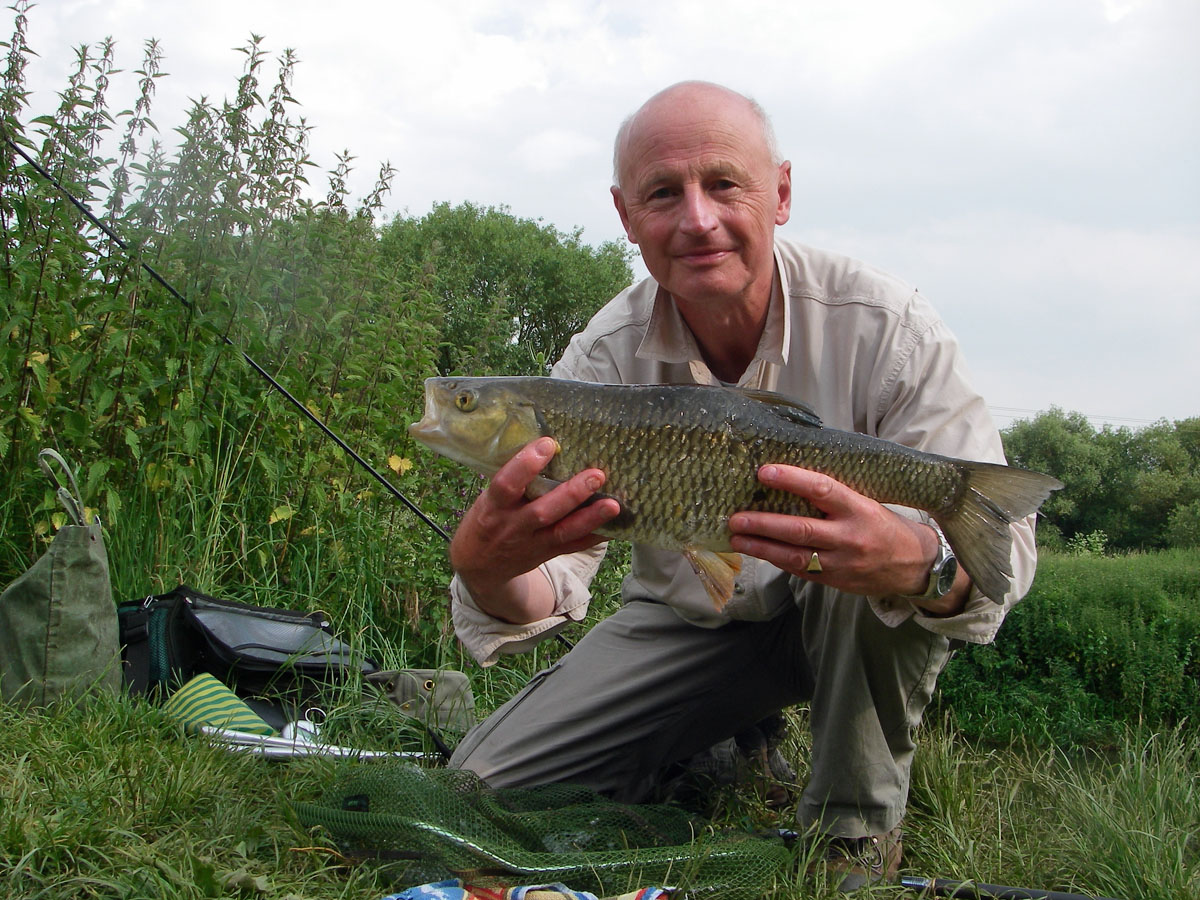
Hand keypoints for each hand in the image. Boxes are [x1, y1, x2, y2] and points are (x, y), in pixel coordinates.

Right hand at [449, 437, 621, 621]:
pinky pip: (573, 547)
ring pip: (563, 532)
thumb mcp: (487, 498)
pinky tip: (615, 527)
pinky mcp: (545, 555)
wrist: (480, 566)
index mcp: (493, 506)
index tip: (548, 444)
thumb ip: (511, 479)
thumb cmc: (487, 519)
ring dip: (590, 518)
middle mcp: (513, 526)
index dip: (526, 464)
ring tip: (613, 504)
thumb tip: (545, 445)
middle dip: (571, 494)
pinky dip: (594, 537)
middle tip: (596, 475)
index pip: (507, 484)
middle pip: (543, 512)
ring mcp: (530, 543)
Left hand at [727, 464, 963, 606]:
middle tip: (736, 518)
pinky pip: (800, 570)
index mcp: (859, 509)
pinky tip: (757, 551)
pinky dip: (776, 560)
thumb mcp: (866, 502)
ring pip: (795, 556)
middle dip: (764, 524)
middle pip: (801, 530)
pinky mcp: (834, 580)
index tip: (764, 472)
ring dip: (762, 547)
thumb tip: (791, 477)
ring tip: (736, 538)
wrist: (913, 564)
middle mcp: (849, 537)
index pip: (822, 489)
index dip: (792, 479)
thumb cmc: (883, 524)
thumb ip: (834, 496)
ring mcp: (841, 562)